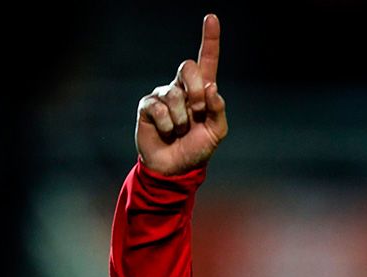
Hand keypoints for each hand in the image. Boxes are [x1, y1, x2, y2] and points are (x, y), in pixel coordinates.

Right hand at [135, 14, 227, 174]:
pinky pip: (160, 108)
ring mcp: (163, 95)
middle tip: (198, 112)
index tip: (212, 18)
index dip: (210, 39)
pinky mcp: (147, 106)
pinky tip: (167, 132)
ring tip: (180, 131)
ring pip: (175, 94)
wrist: (175, 168)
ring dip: (182, 118)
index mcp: (202, 90)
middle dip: (196, 91)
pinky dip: (168, 125)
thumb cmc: (197, 148)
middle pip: (187, 67)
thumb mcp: (216, 132)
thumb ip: (219, 110)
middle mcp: (181, 87)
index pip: (207, 60)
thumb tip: (212, 88)